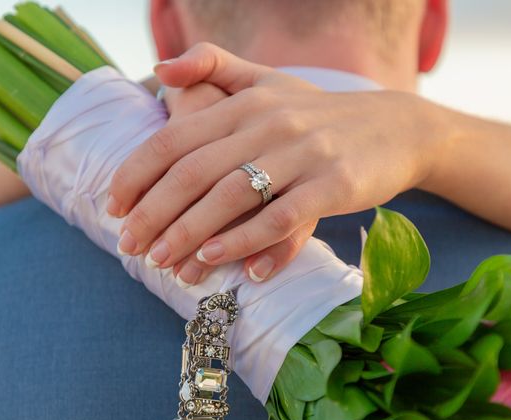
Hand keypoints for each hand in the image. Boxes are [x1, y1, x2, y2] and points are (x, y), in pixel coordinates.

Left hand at [108, 43, 446, 285]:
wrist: (397, 128)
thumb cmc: (322, 114)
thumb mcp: (270, 81)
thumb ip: (215, 67)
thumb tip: (162, 71)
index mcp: (246, 103)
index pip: (175, 139)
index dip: (137, 174)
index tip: (113, 207)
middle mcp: (269, 124)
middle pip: (193, 172)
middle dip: (153, 214)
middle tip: (129, 247)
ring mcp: (303, 154)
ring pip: (231, 196)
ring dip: (188, 233)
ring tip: (161, 262)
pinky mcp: (334, 184)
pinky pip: (281, 216)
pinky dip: (244, 239)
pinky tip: (216, 258)